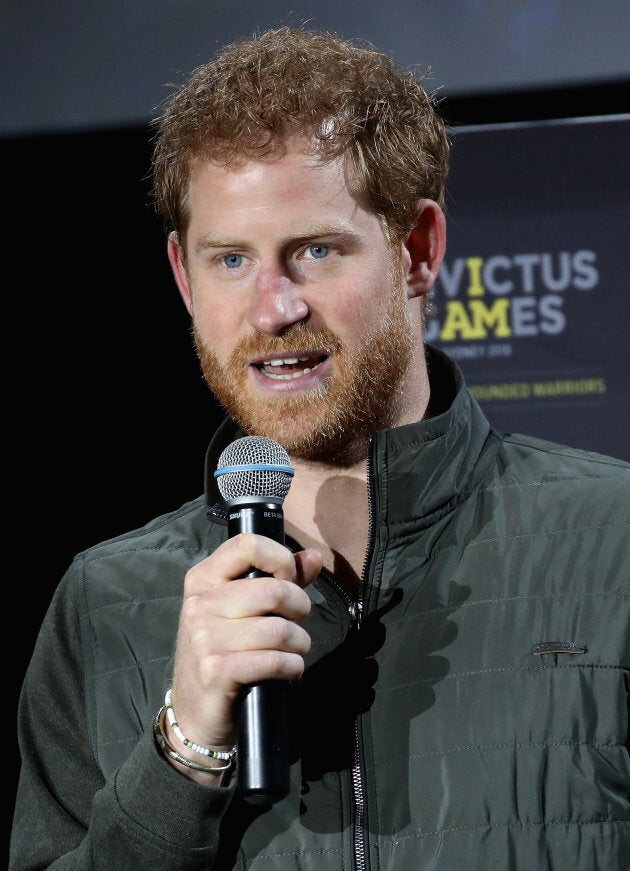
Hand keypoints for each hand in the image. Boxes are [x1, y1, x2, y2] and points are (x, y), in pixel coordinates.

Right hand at [163, 533, 321, 780]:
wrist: (194, 713)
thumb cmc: (224, 653)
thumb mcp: (242, 611)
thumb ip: (280, 579)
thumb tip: (314, 558)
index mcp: (203, 579)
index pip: (247, 544)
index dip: (280, 558)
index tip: (289, 579)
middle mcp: (199, 604)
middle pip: (273, 590)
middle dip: (299, 609)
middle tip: (296, 624)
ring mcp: (205, 638)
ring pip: (279, 629)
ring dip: (299, 644)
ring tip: (292, 651)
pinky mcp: (217, 671)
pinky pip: (275, 660)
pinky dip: (293, 667)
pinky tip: (287, 671)